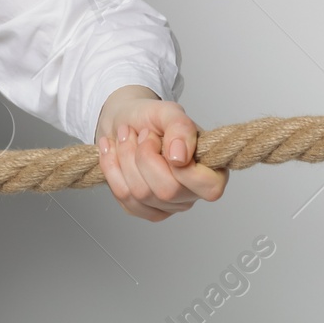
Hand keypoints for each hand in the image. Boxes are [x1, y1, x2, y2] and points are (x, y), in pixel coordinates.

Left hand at [95, 85, 224, 220]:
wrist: (124, 122)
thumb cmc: (151, 118)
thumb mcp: (168, 112)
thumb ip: (181, 128)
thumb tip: (180, 156)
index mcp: (212, 171)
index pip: (208, 187)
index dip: (181, 166)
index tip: (157, 137)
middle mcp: (192, 194)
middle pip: (167, 192)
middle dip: (144, 157)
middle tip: (140, 134)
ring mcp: (167, 206)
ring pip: (141, 194)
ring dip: (125, 158)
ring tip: (125, 137)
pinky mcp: (142, 209)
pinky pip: (124, 198)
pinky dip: (111, 169)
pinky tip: (111, 151)